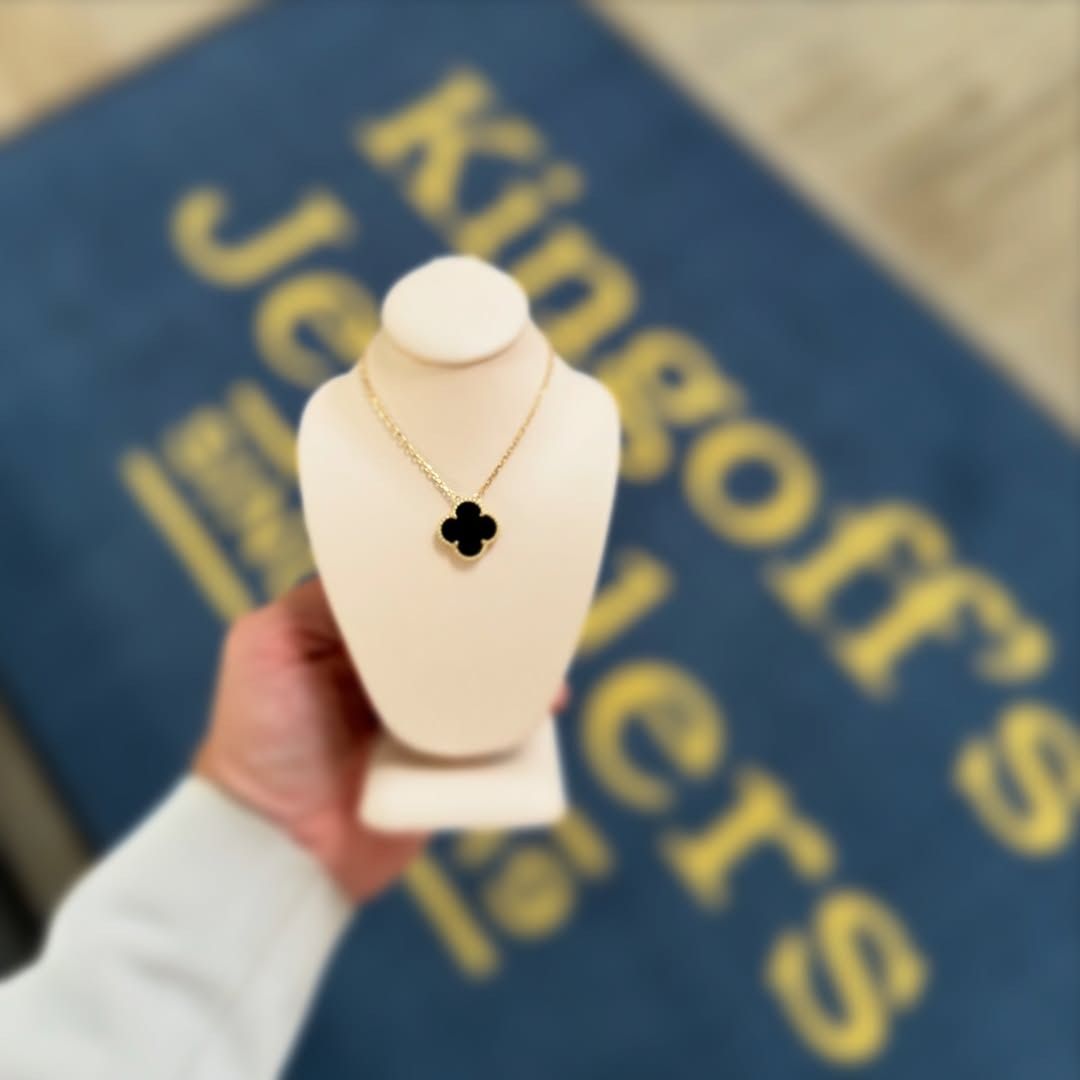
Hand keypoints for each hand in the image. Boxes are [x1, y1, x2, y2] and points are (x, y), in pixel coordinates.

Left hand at [195, 578, 569, 904]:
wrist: (278, 842)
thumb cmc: (259, 738)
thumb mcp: (269, 644)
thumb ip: (321, 599)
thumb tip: (394, 567)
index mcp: (354, 631)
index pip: (408, 586)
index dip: (441, 570)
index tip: (478, 547)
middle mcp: (395, 668)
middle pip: (456, 628)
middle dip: (489, 615)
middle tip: (524, 598)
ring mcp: (429, 715)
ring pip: (486, 677)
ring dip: (516, 666)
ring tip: (542, 654)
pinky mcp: (453, 761)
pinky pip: (498, 734)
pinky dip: (523, 720)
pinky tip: (543, 705)